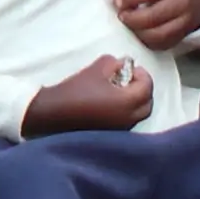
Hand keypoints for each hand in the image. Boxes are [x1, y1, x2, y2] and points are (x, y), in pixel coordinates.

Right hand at [24, 55, 154, 134]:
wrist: (52, 113)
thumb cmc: (76, 89)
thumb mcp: (97, 68)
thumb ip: (115, 63)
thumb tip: (123, 65)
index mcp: (128, 103)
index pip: (147, 87)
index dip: (142, 74)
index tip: (130, 68)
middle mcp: (128, 120)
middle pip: (147, 105)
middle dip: (142, 89)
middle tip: (130, 79)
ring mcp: (119, 130)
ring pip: (138, 116)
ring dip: (135, 102)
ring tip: (120, 90)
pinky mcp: (109, 135)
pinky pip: (126, 122)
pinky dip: (125, 112)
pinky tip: (111, 103)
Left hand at [114, 0, 199, 48]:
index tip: (117, 0)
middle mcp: (182, 4)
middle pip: (152, 17)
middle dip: (131, 18)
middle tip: (122, 14)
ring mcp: (185, 23)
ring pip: (157, 35)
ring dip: (137, 32)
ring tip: (130, 24)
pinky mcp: (183, 36)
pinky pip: (162, 44)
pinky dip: (147, 41)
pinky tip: (141, 32)